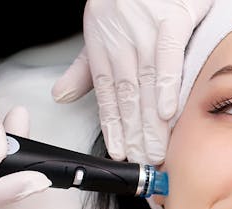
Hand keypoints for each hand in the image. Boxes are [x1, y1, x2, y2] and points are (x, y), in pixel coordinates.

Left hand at [52, 0, 213, 164]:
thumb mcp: (96, 30)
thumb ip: (83, 69)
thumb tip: (61, 96)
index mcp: (103, 50)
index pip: (108, 97)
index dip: (113, 128)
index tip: (120, 153)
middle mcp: (122, 46)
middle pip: (128, 99)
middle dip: (134, 135)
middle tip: (142, 162)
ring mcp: (145, 35)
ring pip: (147, 86)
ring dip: (150, 123)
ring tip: (155, 149)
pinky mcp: (170, 23)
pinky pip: (168, 59)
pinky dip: (167, 86)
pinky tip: (167, 112)